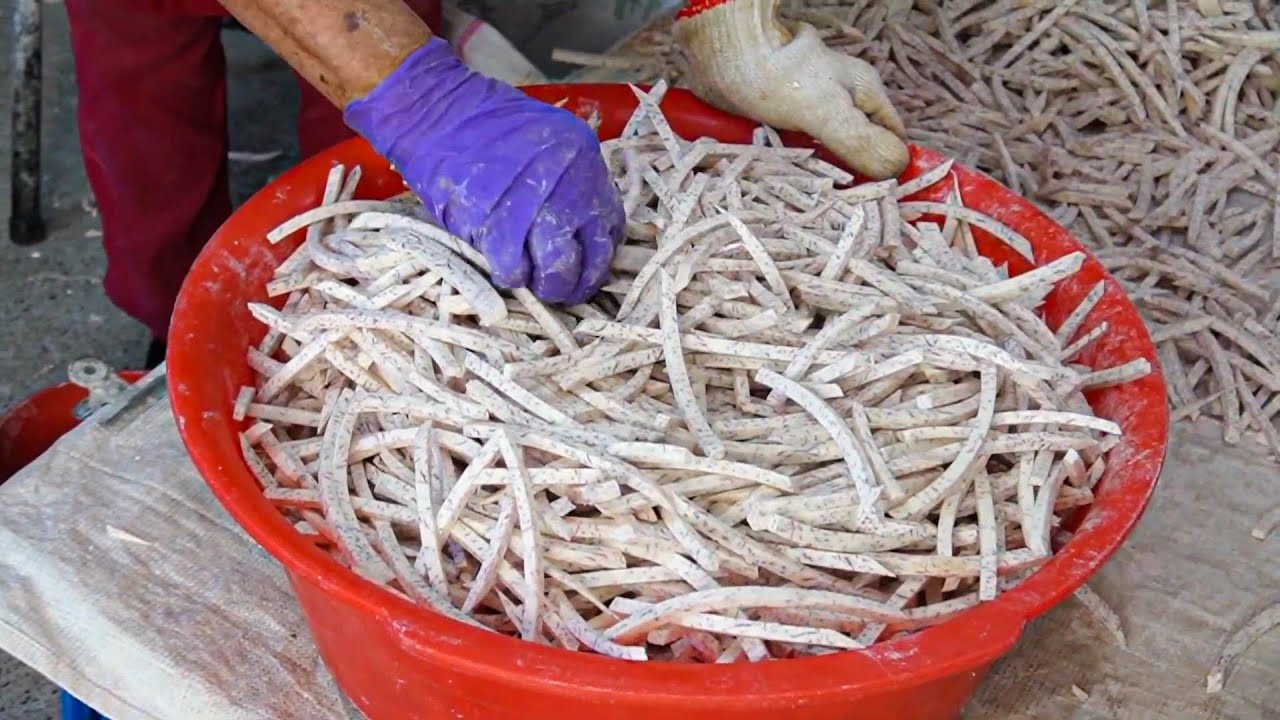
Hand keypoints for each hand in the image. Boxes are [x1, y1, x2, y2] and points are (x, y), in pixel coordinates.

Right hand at [345, 38, 623, 303]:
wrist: (438, 112)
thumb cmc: (489, 126)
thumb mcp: (549, 140)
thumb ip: (568, 181)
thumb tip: (576, 229)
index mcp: (585, 163)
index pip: (611, 227)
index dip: (599, 256)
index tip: (585, 266)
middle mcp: (569, 187)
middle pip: (591, 257)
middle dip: (576, 282)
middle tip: (560, 287)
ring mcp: (534, 207)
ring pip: (556, 270)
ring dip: (545, 286)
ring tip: (532, 281)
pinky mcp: (496, 226)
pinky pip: (514, 270)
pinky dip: (511, 277)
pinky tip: (504, 268)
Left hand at [674, 0, 909, 179]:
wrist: (723, 56)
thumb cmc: (777, 79)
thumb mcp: (826, 113)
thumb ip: (860, 141)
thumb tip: (896, 168)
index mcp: (863, 93)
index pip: (891, 138)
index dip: (889, 168)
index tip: (878, 200)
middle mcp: (841, 102)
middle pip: (857, 150)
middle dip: (850, 178)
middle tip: (839, 206)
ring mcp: (810, 112)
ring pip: (825, 156)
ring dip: (817, 177)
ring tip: (809, 199)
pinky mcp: (780, 122)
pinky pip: (794, 155)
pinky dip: (791, 169)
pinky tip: (783, 184)